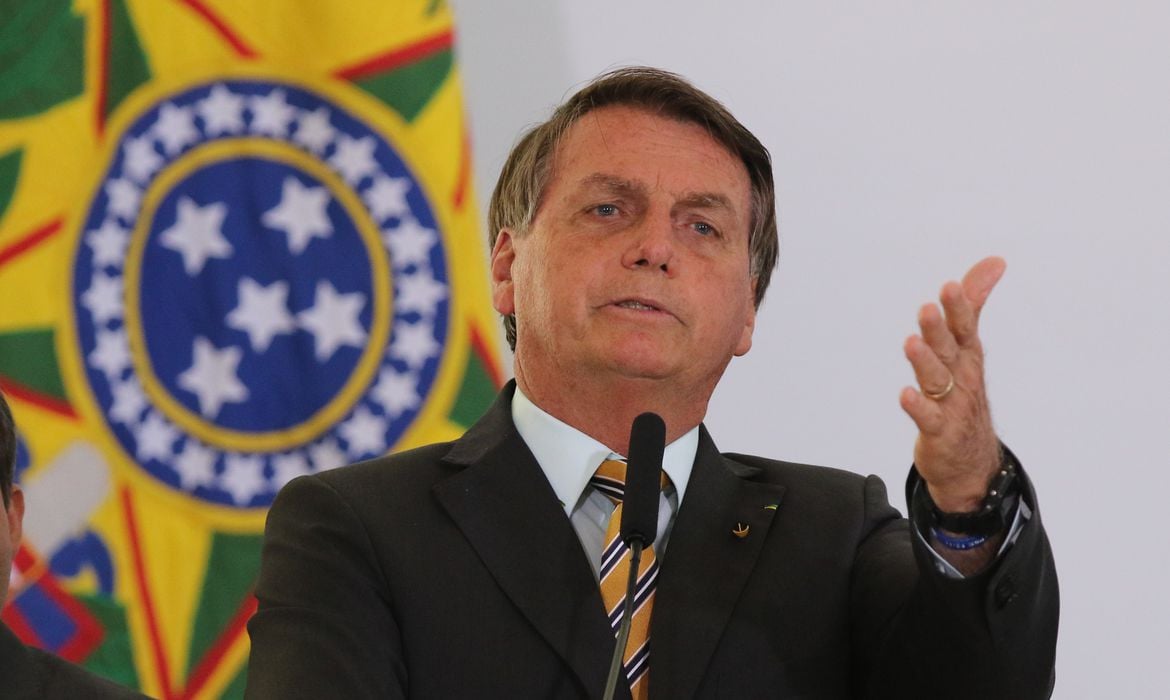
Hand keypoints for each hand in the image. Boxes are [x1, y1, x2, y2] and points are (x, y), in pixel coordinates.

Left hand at [899, 256, 1005, 512]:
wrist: (972, 460)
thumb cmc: (965, 395)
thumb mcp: (969, 347)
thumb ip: (973, 304)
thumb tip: (994, 262)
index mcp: (967, 355)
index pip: (964, 326)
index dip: (958, 307)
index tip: (950, 286)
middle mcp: (961, 377)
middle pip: (949, 349)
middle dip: (939, 328)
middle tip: (928, 308)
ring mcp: (951, 405)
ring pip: (937, 379)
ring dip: (924, 361)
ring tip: (911, 343)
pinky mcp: (939, 431)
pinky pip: (928, 417)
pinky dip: (917, 406)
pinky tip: (905, 395)